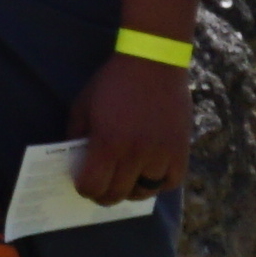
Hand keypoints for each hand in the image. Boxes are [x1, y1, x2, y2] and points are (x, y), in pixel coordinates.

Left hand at [69, 45, 192, 206]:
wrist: (153, 61)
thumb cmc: (112, 82)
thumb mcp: (82, 106)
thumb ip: (75, 137)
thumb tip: (74, 164)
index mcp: (108, 143)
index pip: (93, 186)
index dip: (85, 189)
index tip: (84, 184)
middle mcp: (136, 154)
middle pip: (117, 194)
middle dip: (104, 195)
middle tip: (101, 189)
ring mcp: (161, 154)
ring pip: (144, 192)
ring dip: (131, 190)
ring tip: (126, 181)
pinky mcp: (181, 149)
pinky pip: (170, 182)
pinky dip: (158, 183)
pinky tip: (149, 174)